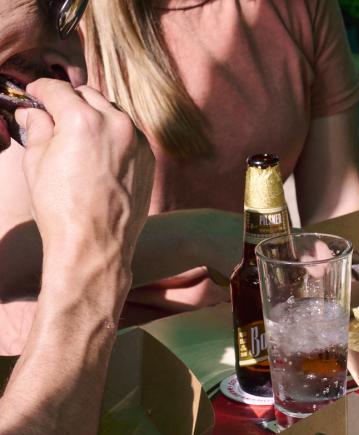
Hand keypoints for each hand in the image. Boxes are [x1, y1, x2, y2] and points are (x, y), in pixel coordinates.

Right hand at [15, 79, 152, 294]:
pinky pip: (129, 135)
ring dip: (94, 115)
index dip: (40, 90)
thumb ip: (37, 130)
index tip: (34, 95)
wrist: (96, 244)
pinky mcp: (149, 160)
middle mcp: (116, 125)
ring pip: (112, 112)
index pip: (58, 90)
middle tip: (53, 114)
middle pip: (88, 96)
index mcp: (83, 121)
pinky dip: (113, 134)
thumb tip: (33, 113)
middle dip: (69, 101)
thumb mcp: (36, 163)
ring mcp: (137, 142)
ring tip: (75, 134)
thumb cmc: (61, 208)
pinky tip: (98, 151)